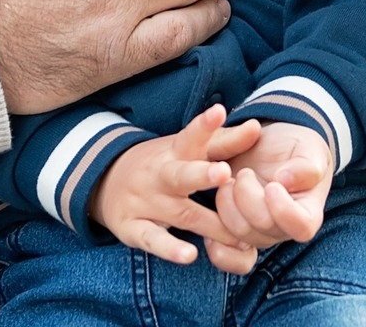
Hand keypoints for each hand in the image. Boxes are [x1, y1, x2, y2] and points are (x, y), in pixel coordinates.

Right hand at [89, 106, 261, 268]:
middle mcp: (161, 174)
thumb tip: (257, 127)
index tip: (219, 111)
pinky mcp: (133, 227)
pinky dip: (169, 248)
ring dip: (206, 223)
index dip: (205, 125)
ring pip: (178, 213)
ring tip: (234, 235)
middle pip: (181, 174)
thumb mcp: (188, 147)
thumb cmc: (165, 162)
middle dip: (202, 174)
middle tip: (225, 172)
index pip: (192, 136)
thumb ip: (224, 140)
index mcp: (176, 151)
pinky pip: (152, 240)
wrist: (107, 178)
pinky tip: (189, 254)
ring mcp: (146, 201)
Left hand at [207, 121, 332, 269]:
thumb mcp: (308, 147)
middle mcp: (283, 228)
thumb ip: (305, 164)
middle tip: (244, 172)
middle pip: (264, 227)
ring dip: (227, 205)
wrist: (272, 148)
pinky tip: (209, 229)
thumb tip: (286, 180)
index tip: (271, 186)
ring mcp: (260, 234)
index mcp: (307, 210)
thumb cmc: (296, 149)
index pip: (302, 226)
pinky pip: (229, 258)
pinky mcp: (237, 234)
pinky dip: (218, 250)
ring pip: (240, 234)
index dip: (285, 211)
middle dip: (248, 196)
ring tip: (227, 180)